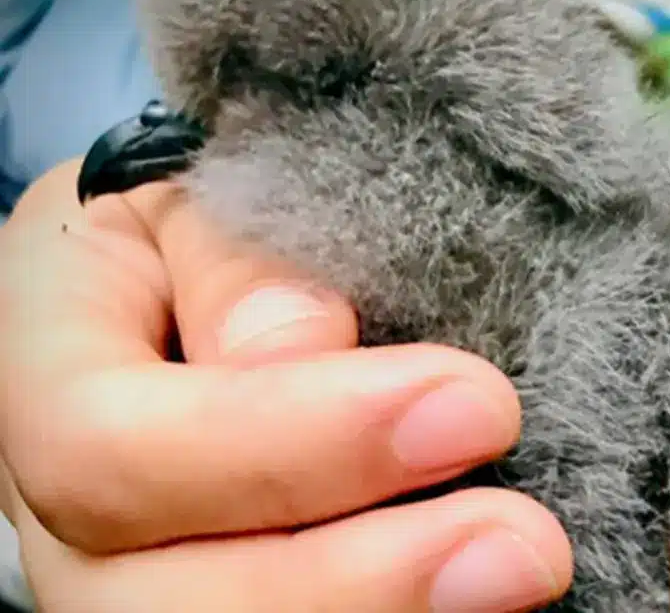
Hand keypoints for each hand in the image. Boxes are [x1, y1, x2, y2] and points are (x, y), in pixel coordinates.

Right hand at [0, 159, 571, 611]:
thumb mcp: (200, 198)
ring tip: (518, 575)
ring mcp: (136, 578)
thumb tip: (299, 346)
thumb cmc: (200, 227)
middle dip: (350, 584)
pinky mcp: (224, 593)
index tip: (470, 403)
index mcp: (40, 373)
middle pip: (157, 603)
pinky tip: (476, 607)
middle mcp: (65, 511)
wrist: (195, 276)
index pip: (108, 446)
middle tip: (521, 545)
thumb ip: (235, 260)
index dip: (286, 441)